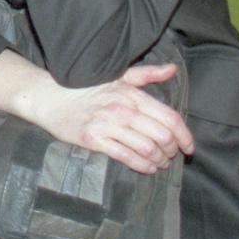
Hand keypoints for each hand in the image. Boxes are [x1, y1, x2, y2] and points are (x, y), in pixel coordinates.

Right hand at [36, 62, 194, 174]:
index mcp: (132, 94)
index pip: (169, 117)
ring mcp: (108, 125)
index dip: (185, 135)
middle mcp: (122, 109)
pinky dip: (143, 166)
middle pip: (162, 136)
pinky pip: (127, 157)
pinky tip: (147, 168)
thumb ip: (147, 74)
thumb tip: (173, 70)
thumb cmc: (84, 88)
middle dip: (172, 150)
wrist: (49, 98)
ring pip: (147, 148)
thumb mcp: (118, 76)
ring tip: (160, 163)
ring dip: (159, 160)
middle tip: (172, 156)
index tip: (189, 147)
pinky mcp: (93, 139)